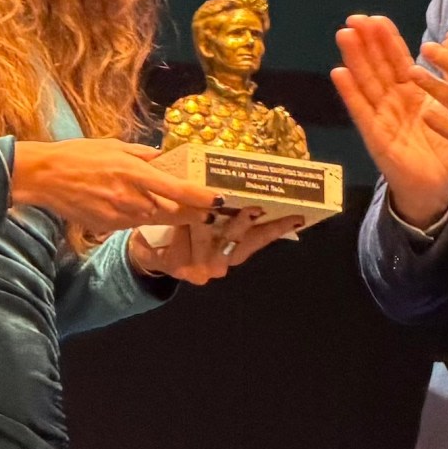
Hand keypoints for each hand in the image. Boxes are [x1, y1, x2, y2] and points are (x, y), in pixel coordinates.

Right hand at [10, 138, 222, 230]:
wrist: (45, 176)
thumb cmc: (80, 155)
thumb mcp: (116, 146)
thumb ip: (146, 155)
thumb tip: (168, 159)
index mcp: (134, 173)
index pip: (177, 190)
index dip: (202, 198)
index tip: (219, 200)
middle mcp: (130, 198)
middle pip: (173, 213)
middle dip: (194, 214)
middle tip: (209, 210)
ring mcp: (119, 216)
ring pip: (155, 221)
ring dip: (171, 217)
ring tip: (184, 210)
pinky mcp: (108, 227)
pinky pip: (134, 224)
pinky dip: (144, 217)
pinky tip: (143, 208)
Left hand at [128, 207, 302, 283]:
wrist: (150, 251)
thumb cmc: (184, 229)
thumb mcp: (210, 220)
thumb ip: (229, 209)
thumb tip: (248, 180)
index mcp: (235, 250)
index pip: (263, 237)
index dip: (280, 227)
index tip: (298, 215)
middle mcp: (223, 263)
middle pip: (239, 238)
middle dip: (244, 220)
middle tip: (252, 206)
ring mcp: (202, 268)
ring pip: (209, 237)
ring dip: (205, 218)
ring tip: (206, 200)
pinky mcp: (179, 267)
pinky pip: (183, 240)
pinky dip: (181, 227)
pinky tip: (177, 221)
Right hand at [331, 14, 447, 225]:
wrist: (440, 186)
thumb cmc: (446, 149)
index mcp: (413, 93)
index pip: (397, 60)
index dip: (386, 39)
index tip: (376, 18)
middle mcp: (393, 101)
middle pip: (377, 66)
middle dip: (366, 41)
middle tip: (355, 18)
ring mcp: (381, 117)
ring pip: (366, 82)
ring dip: (354, 58)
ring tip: (344, 35)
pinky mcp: (375, 136)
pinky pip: (361, 112)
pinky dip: (350, 93)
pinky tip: (338, 73)